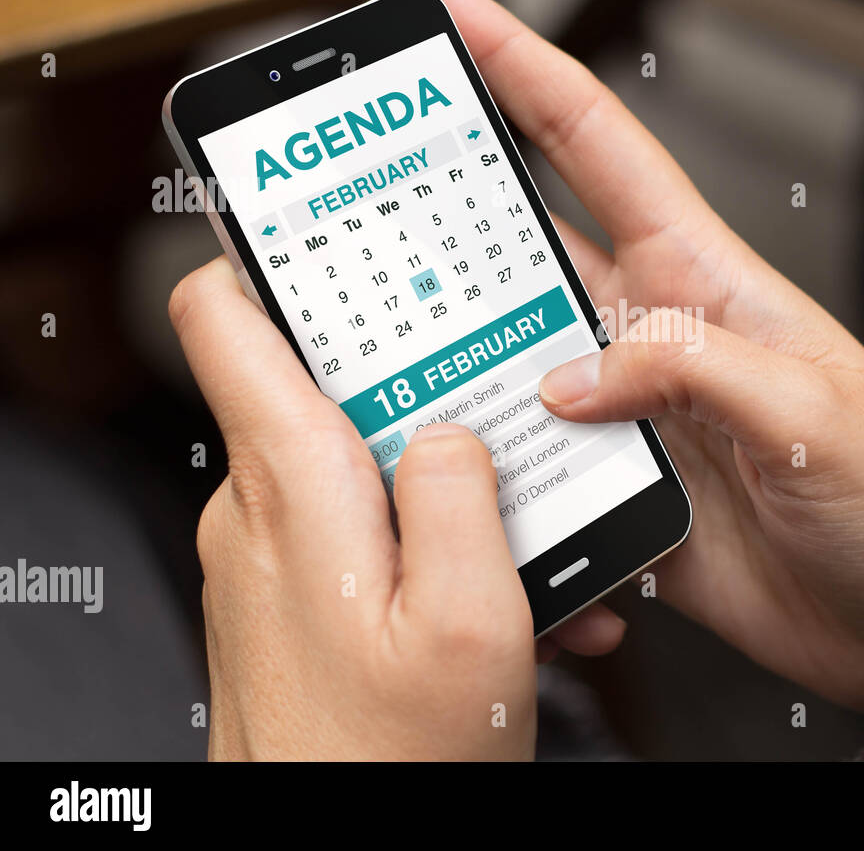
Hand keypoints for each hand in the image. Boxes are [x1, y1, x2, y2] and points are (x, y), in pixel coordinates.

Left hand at [168, 258, 622, 758]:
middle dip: (421, 380)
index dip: (270, 247)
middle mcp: (262, 509)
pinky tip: (499, 587)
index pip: (225, 314)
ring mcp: (273, 553)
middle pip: (322, 378)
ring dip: (447, 479)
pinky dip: (430, 538)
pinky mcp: (295, 593)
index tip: (331, 215)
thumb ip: (463, 494)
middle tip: (499, 395)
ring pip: (358, 459)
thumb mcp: (471, 621)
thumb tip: (454, 426)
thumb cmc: (389, 763)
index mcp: (293, 487)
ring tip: (524, 530)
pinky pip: (362, 526)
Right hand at [402, 0, 863, 723]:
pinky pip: (532, 472)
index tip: (443, 14)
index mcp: (704, 280)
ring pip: (508, 364)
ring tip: (365, 362)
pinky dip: (491, 483)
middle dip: (437, 211)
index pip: (596, 145)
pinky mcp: (620, 493)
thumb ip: (691, 369)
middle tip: (343, 197)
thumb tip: (570, 375)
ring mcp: (629, 417)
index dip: (518, 67)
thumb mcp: (812, 411)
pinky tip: (460, 500)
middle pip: (525, 248)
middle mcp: (653, 336)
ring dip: (447, 364)